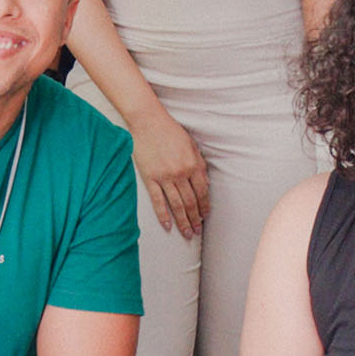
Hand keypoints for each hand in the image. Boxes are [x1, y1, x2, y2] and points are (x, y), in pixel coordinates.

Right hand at [129, 107, 208, 237]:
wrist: (148, 122)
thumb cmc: (170, 131)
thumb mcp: (191, 144)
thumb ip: (200, 163)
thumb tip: (206, 183)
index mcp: (193, 164)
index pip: (202, 191)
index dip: (204, 206)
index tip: (205, 217)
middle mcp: (181, 173)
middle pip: (190, 201)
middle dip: (195, 218)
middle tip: (197, 231)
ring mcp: (165, 177)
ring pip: (176, 205)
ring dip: (183, 221)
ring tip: (187, 234)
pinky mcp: (150, 178)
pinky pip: (158, 201)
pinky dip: (163, 215)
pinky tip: (167, 226)